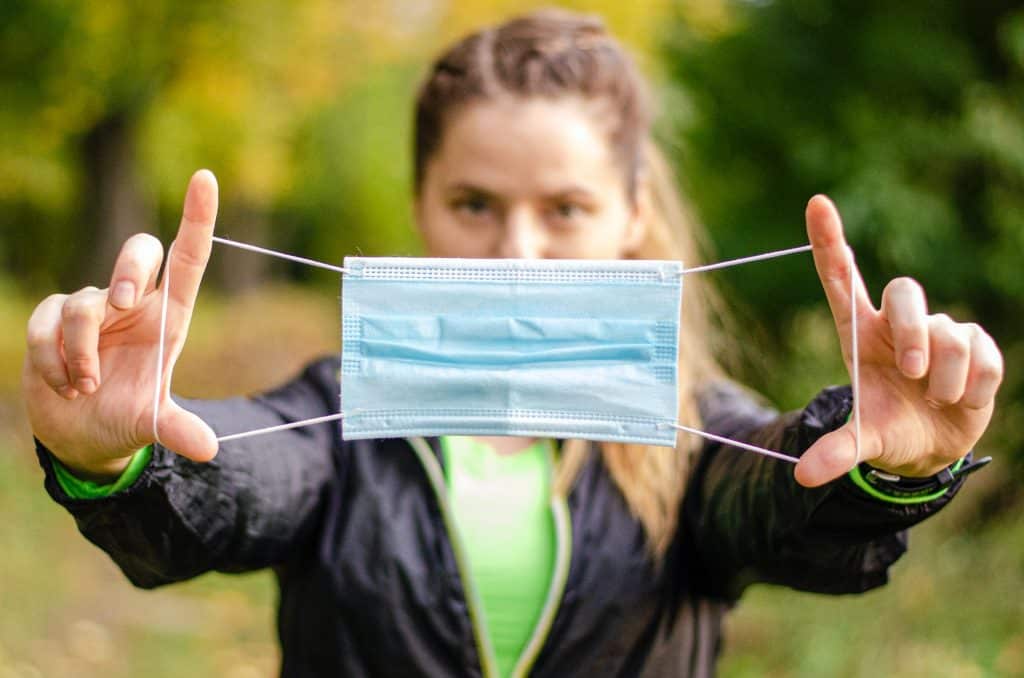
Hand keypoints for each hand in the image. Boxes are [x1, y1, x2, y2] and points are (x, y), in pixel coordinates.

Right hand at [23, 170, 220, 480]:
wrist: (79, 436)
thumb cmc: (126, 418)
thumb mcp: (152, 424)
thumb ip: (176, 429)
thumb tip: (208, 449)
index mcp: (169, 317)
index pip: (188, 258)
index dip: (197, 218)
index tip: (205, 177)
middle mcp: (134, 304)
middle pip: (138, 253)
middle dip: (128, 269)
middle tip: (124, 303)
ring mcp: (92, 307)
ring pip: (83, 304)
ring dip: (82, 351)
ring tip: (86, 388)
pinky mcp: (50, 319)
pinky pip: (46, 325)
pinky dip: (53, 360)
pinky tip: (64, 386)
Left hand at [794, 196, 1002, 487]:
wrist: (931, 447)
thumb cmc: (888, 429)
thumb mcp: (863, 442)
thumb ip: (837, 453)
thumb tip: (802, 477)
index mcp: (859, 333)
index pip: (840, 278)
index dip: (829, 240)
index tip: (816, 203)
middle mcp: (896, 324)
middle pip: (905, 291)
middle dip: (913, 329)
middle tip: (912, 372)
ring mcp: (939, 331)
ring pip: (948, 330)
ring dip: (944, 375)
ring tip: (935, 399)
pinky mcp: (976, 347)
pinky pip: (982, 353)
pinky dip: (974, 384)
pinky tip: (962, 399)